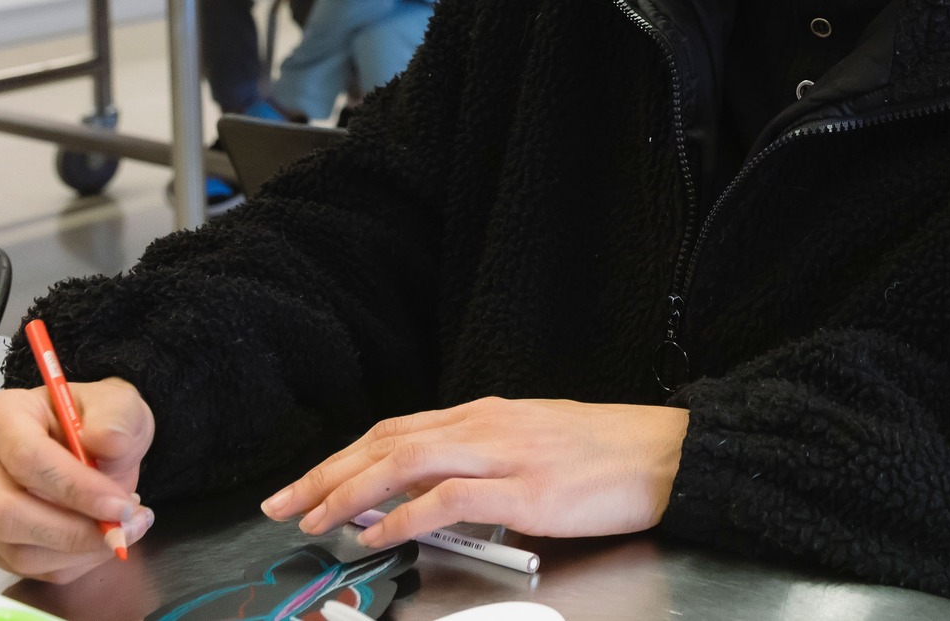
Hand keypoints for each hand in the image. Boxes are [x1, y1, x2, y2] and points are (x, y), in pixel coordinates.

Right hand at [0, 378, 157, 582]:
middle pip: (7, 512)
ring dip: (79, 550)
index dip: (75, 487)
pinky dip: (73, 562)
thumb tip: (105, 439)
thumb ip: (117, 419)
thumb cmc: (98, 421)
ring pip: (18, 550)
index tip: (120, 505)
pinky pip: (28, 568)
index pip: (26, 457)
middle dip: (73, 530)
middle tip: (124, 527)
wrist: (95, 446)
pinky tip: (100, 539)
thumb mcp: (119, 406)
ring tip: (122, 530)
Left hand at [261, 397, 687, 545]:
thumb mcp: (535, 449)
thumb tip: (436, 501)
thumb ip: (484, 469)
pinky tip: (375, 535)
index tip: (306, 484)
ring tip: (312, 521)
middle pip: (385, 442)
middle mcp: (485, 425)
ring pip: (403, 462)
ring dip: (348, 493)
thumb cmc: (609, 457)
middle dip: (325, 474)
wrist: (668, 455)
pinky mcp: (523, 490)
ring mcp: (502, 455)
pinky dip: (402, 517)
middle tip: (281, 504)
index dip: (344, 457)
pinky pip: (445, 500)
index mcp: (486, 414)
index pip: (396, 431)